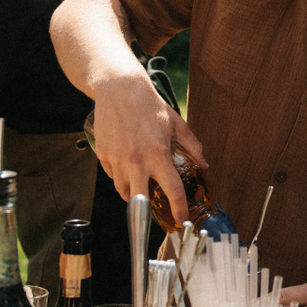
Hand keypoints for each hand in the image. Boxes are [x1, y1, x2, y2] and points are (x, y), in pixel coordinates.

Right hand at [89, 73, 205, 222]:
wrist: (119, 89)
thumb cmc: (149, 104)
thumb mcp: (177, 124)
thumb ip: (192, 147)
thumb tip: (204, 164)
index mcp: (158, 155)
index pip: (172, 191)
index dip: (178, 209)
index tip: (180, 217)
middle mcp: (136, 161)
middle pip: (141, 203)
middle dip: (148, 212)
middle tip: (154, 209)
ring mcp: (117, 160)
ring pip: (123, 192)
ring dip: (133, 193)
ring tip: (140, 185)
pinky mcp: (103, 155)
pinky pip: (112, 175)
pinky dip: (120, 176)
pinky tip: (126, 165)